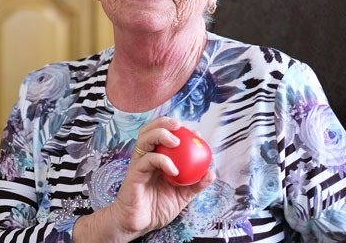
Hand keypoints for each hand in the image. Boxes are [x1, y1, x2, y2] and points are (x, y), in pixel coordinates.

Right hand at [110, 117, 214, 237]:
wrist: (139, 224)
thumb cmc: (156, 209)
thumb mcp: (182, 196)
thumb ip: (195, 185)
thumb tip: (211, 173)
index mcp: (155, 159)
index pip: (162, 135)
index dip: (177, 130)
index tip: (196, 133)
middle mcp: (145, 158)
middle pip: (149, 130)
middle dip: (164, 122)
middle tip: (180, 125)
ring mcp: (138, 164)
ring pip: (144, 139)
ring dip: (160, 134)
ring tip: (176, 141)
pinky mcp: (134, 174)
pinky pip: (147, 160)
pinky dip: (162, 161)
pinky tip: (174, 170)